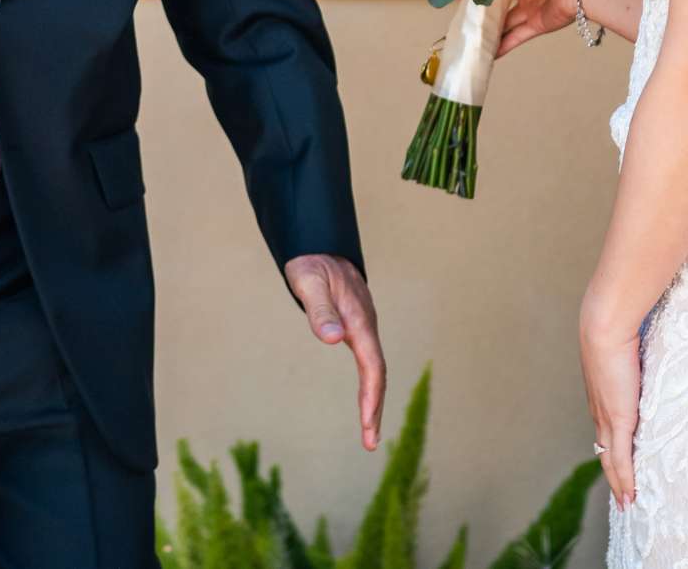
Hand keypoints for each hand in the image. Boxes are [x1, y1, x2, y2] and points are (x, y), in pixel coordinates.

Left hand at [284, 253, 386, 450]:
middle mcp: (366, 326)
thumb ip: (320, 310)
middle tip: (370, 442)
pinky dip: (369, 385)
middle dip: (375, 408)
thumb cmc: (311, 264)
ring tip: (369, 431)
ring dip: (373, 400)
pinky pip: (369, 361)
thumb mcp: (309, 283)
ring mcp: (363, 327)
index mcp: (359, 320)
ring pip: (375, 368)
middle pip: (378, 373)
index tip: (368, 425)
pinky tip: (365, 400)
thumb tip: (333, 340)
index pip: (372, 366)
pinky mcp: (357, 327)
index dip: (371, 397)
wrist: (319, 245)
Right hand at [464, 0, 578, 55]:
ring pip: (506, 22)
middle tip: (462, 14)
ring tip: (470, 37)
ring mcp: (531, 9)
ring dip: (490, 29)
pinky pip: (517, 36)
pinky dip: (503, 46)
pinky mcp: (537, 25)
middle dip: (482, 7)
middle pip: (499, 1)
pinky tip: (488, 54)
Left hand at [579, 303, 641, 508]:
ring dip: (619, 485)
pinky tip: (631, 496)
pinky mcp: (618, 419)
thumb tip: (649, 351)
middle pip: (605, 454)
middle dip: (613, 477)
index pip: (605, 433)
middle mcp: (600, 412)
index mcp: (601, 397)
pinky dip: (626, 479)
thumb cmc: (617, 329)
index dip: (611, 452)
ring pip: (611, 461)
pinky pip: (621, 458)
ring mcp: (607, 418)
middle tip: (622, 498)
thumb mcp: (629, 349)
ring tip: (627, 504)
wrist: (605, 326)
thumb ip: (637, 358)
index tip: (617, 467)